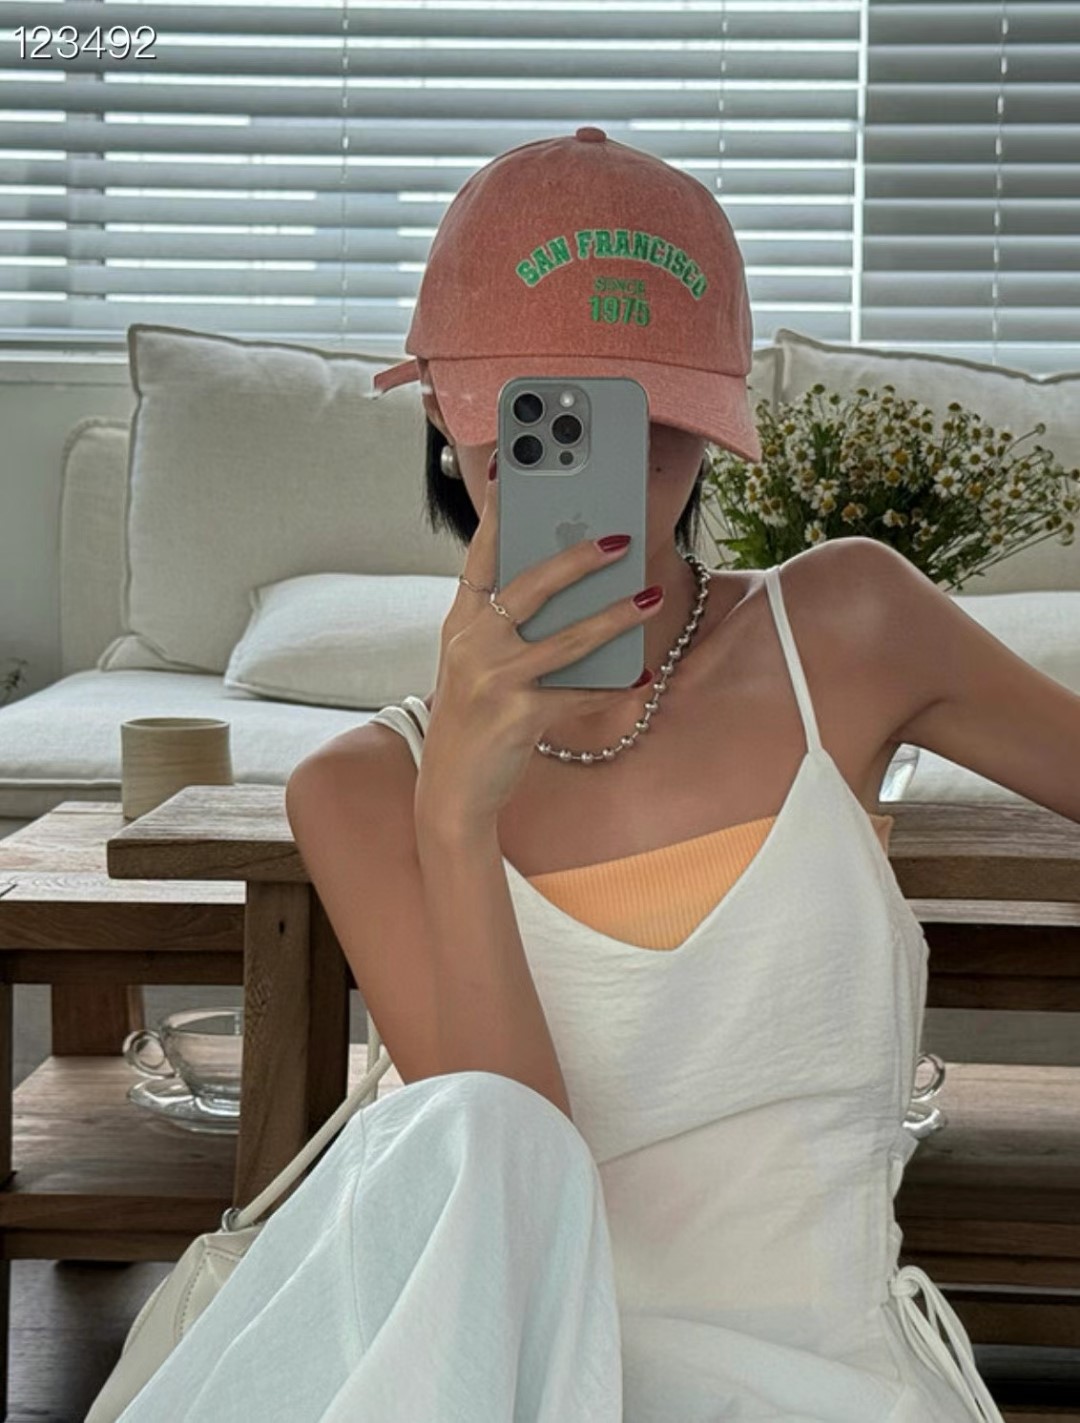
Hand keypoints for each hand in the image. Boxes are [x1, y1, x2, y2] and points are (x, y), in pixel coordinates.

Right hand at [416, 451, 663, 826]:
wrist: (450, 788)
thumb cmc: (473, 718)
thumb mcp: (476, 663)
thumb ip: (507, 624)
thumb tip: (568, 584)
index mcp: (460, 623)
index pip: (480, 556)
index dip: (498, 512)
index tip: (513, 470)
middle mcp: (472, 644)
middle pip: (529, 587)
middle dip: (577, 559)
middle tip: (620, 538)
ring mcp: (493, 680)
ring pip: (566, 639)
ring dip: (615, 617)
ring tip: (651, 599)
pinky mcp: (517, 716)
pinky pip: (578, 695)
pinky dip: (615, 687)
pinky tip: (643, 676)